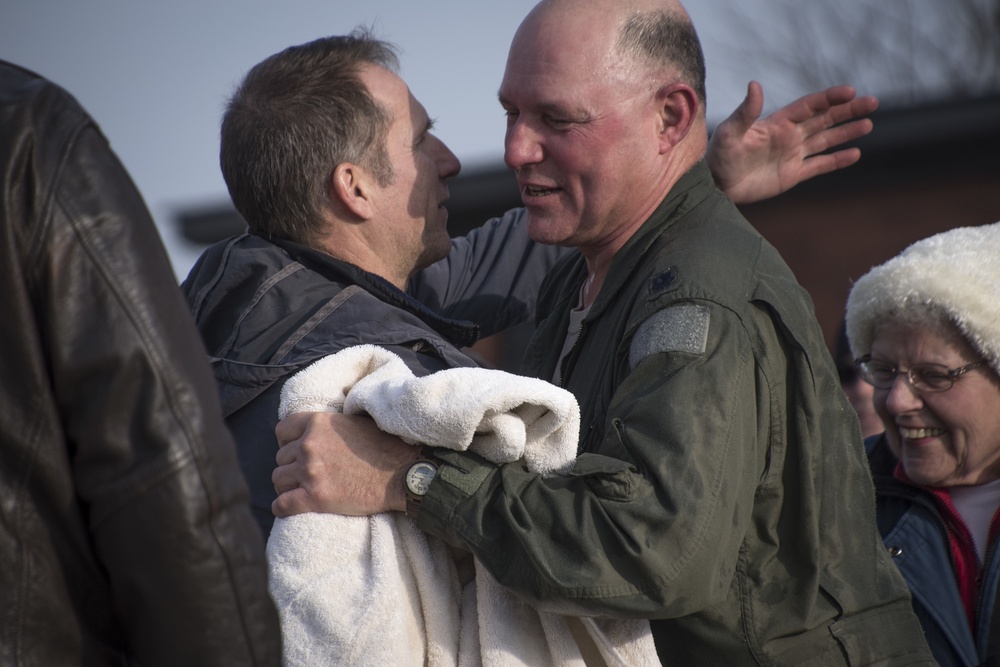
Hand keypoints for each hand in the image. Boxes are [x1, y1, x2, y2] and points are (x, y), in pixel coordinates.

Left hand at [271, 412, 418, 517]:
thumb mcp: (352, 423)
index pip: (282, 430)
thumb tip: (312, 433)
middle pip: (281, 457)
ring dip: (288, 486)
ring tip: (303, 490)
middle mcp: (310, 445)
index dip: (287, 442)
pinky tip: (291, 507)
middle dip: (292, 466)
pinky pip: (281, 504)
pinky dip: (283, 507)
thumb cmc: (383, 448)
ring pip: (278, 479)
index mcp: (318, 423)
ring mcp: (311, 471)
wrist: (402, 474)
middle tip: (309, 474)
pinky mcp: (315, 498)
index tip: (297, 451)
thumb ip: (327, 427)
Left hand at [707, 81, 877, 203]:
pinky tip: (855, 154)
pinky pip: (819, 166)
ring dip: (847, 133)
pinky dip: (837, 160)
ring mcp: (792, 155)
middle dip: (848, 111)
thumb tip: (755, 84)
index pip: (810, 106)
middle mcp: (789, 136)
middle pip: (825, 119)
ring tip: (868, 124)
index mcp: (778, 122)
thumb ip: (746, 111)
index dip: (830, 98)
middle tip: (872, 103)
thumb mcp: (730, 132)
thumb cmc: (719, 155)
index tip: (850, 91)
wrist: (716, 184)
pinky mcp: (792, 174)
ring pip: (826, 140)